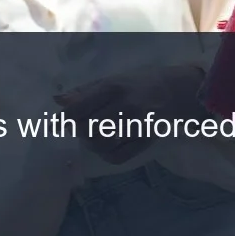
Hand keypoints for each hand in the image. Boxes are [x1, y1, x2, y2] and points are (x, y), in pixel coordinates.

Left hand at [56, 64, 206, 163]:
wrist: (177, 90)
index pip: (78, 108)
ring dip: (92, 143)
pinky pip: (118, 156)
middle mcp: (125, 105)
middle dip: (78, 130)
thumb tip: (57, 101)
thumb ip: (85, 91)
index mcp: (113, 86)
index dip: (64, 118)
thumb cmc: (140, 82)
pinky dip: (107, 154)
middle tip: (81, 127)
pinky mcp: (147, 140)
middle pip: (87, 128)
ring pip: (101, 144)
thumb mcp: (113, 79)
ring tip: (95, 135)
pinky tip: (108, 145)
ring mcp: (137, 124)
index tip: (60, 122)